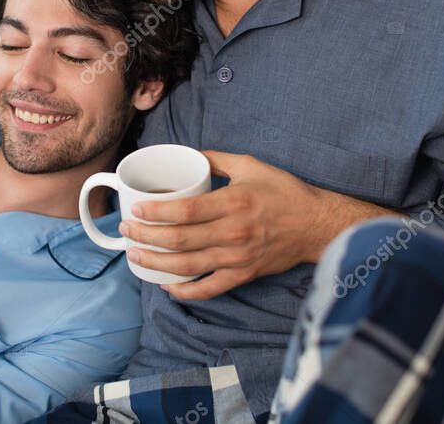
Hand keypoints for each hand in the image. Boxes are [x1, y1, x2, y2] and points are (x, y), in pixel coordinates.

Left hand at [118, 150, 396, 300]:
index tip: (135, 208)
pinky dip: (185, 291)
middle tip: (126, 230)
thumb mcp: (251, 166)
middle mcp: (233, 232)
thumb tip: (188, 153)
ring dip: (156, 263)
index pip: (185, 211)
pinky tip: (166, 285)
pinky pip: (209, 289)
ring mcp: (237, 257)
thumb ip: (217, 159)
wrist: (316, 225)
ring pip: (187, 266)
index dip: (156, 212)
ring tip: (135, 256)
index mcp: (233, 203)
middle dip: (146, 236)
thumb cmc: (284, 192)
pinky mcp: (243, 275)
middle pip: (179, 240)